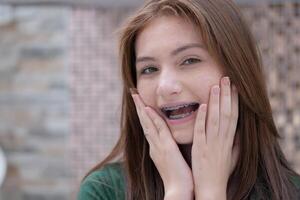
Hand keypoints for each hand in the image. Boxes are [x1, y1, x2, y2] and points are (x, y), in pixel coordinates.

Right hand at [131, 90, 193, 198]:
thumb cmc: (179, 178)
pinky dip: (152, 119)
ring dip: (142, 109)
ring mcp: (158, 146)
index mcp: (157, 148)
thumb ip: (170, 150)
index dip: (145, 115)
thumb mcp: (172, 160)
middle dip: (139, 108)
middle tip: (133, 94)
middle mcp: (154, 145)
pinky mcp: (166, 148)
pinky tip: (148, 109)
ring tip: (136, 96)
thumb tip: (171, 144)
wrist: (179, 192)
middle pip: (144, 122)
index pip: (149, 127)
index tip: (142, 103)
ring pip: (148, 123)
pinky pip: (159, 130)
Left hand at [191, 77, 238, 199]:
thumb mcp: (233, 157)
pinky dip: (203, 118)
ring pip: (215, 119)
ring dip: (216, 102)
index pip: (234, 116)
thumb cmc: (221, 173)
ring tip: (215, 86)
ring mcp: (211, 143)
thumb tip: (238, 131)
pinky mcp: (200, 149)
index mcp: (230, 140)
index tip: (234, 86)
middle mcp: (222, 139)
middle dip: (226, 95)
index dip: (234, 100)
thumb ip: (236, 143)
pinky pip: (202, 131)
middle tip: (225, 78)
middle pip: (226, 113)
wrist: (211, 188)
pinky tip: (203, 106)